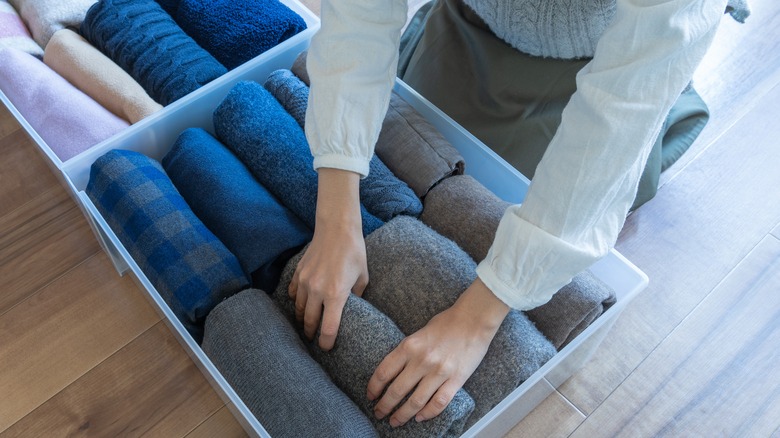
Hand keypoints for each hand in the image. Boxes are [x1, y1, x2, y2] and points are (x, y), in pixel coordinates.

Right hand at [289, 168, 366, 350]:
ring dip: (302, 319)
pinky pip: (292, 293)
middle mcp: (317, 291)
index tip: (326, 348)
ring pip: (298, 309)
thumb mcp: (362, 277)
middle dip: (311, 333)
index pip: (328, 328)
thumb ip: (357, 296)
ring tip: (306, 325)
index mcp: (335, 295)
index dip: (327, 342)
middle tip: (313, 340)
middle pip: (309, 322)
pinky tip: (301, 304)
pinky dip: (295, 301)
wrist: (337, 229)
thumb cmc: (354, 252)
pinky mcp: (298, 273)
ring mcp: (304, 282)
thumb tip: (353, 308)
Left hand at [367, 278, 509, 426]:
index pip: (383, 372)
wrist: (474, 319)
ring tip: (395, 421)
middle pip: (396, 391)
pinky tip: (420, 417)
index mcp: (409, 346)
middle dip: (385, 406)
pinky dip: (428, 413)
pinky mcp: (456, 380)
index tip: (370, 396)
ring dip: (402, 414)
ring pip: (415, 402)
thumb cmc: (447, 323)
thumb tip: (393, 372)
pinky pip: (439, 402)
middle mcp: (422, 360)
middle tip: (379, 413)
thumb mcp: (419, 333)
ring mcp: (439, 372)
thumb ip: (407, 351)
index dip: (374, 388)